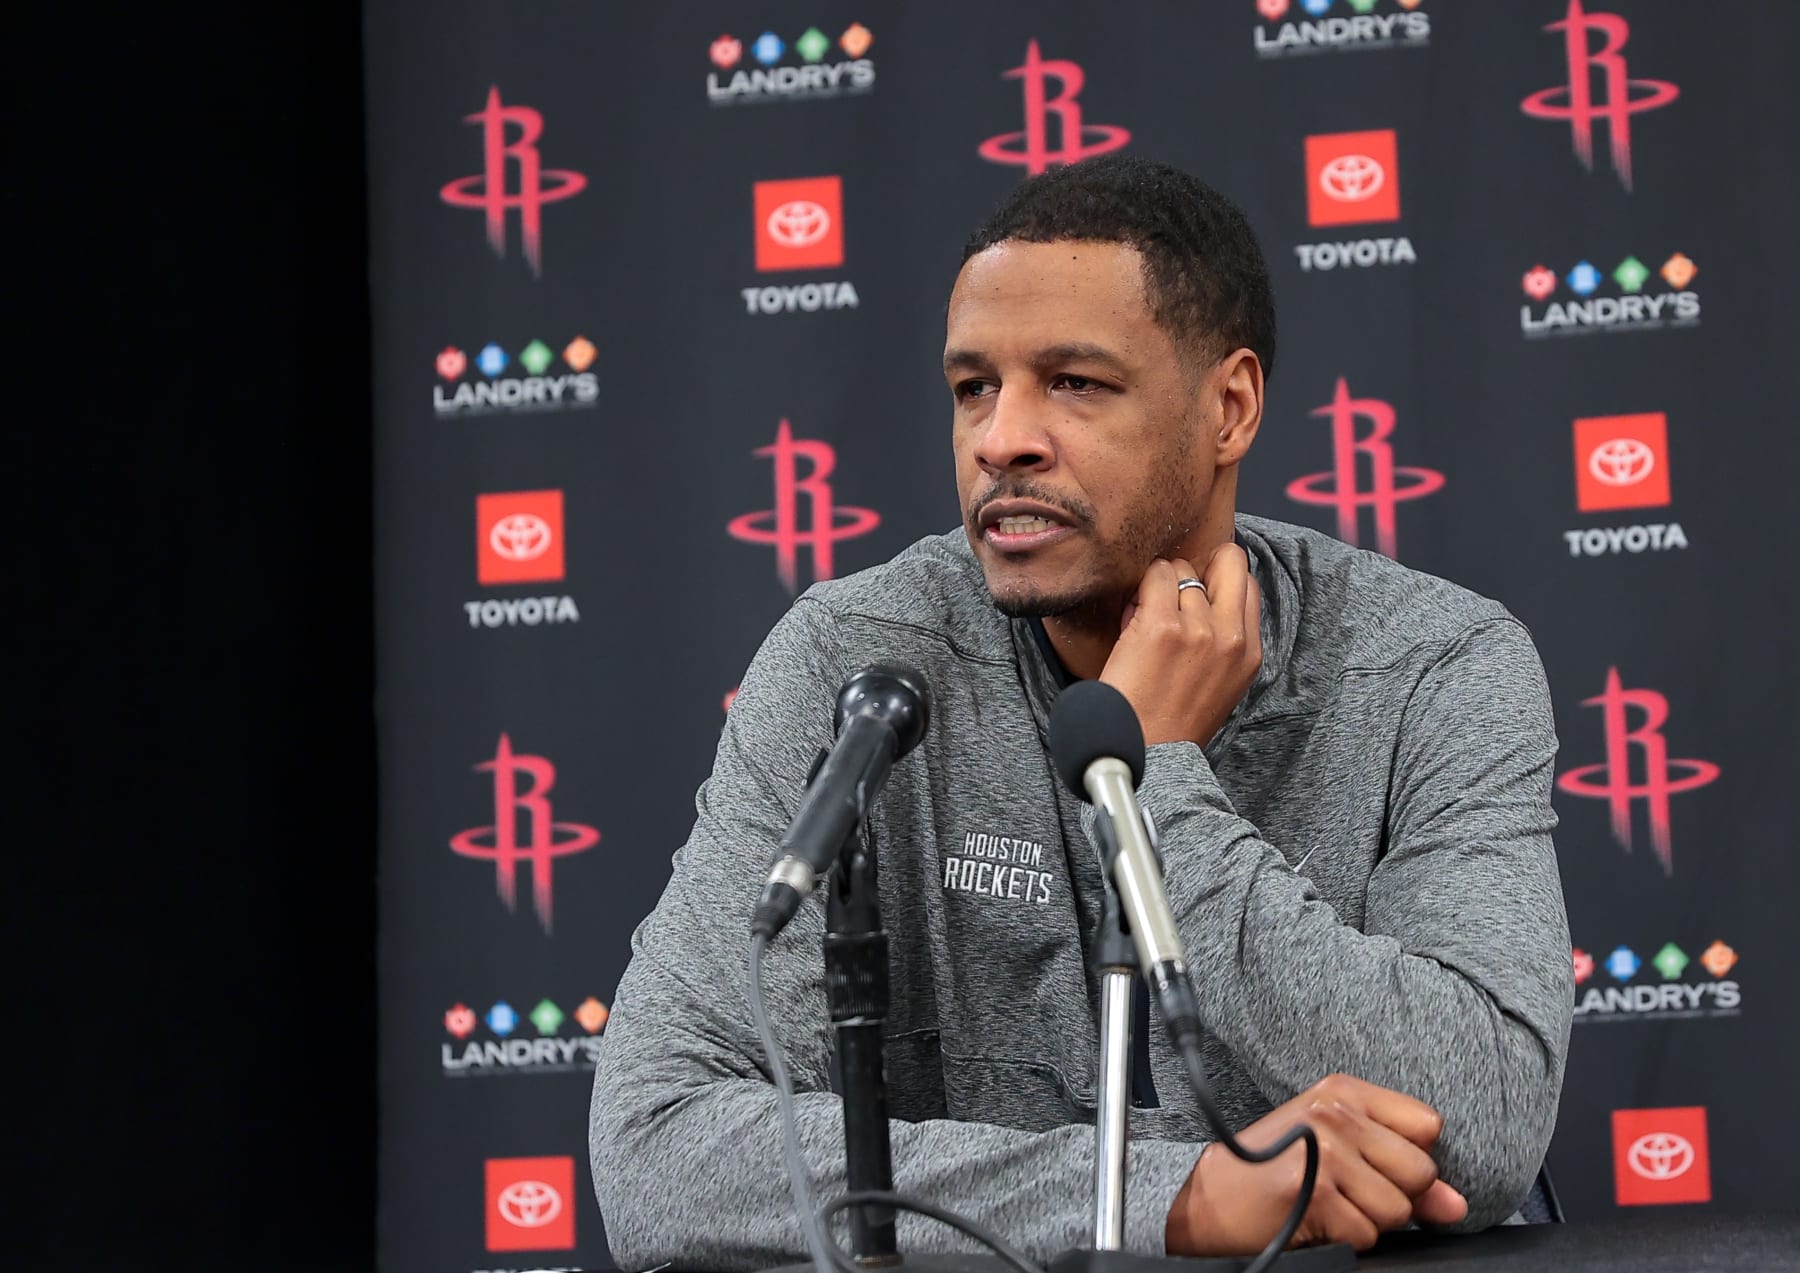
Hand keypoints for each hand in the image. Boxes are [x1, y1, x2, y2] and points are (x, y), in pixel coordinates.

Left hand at [1099, 545, 1262, 746]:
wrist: (1145, 753)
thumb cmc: (1172, 722)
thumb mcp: (1221, 683)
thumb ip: (1224, 641)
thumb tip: (1200, 594)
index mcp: (1251, 653)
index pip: (1249, 585)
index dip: (1220, 581)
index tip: (1197, 593)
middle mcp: (1231, 637)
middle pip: (1229, 559)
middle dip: (1199, 566)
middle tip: (1174, 591)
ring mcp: (1198, 628)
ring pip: (1181, 568)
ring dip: (1160, 585)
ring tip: (1147, 619)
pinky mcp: (1162, 626)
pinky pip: (1154, 576)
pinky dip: (1141, 588)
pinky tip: (1133, 615)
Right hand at [1166, 1074, 1468, 1255]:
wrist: (1209, 1200)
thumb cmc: (1272, 1169)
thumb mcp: (1336, 1149)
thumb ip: (1399, 1169)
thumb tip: (1456, 1206)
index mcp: (1342, 1091)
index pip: (1428, 1124)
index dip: (1410, 1157)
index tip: (1376, 1164)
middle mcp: (1334, 1114)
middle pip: (1421, 1171)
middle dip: (1394, 1195)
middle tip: (1347, 1189)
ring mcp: (1326, 1152)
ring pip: (1398, 1210)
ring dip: (1368, 1220)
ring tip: (1328, 1204)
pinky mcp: (1315, 1193)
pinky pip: (1367, 1235)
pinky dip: (1345, 1238)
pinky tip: (1315, 1219)